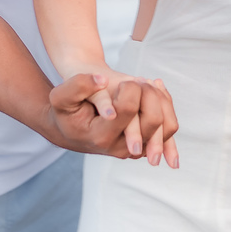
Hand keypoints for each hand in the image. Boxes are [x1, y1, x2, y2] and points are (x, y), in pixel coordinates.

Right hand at [46, 71, 178, 166]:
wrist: (73, 130)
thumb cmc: (67, 111)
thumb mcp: (61, 97)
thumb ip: (77, 86)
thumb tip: (101, 82)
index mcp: (101, 137)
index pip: (129, 109)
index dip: (129, 89)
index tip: (121, 83)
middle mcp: (122, 148)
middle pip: (153, 120)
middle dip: (149, 93)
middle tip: (136, 81)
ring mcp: (137, 150)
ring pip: (167, 127)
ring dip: (161, 99)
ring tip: (147, 83)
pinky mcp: (147, 145)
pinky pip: (169, 128)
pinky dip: (166, 106)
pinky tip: (155, 88)